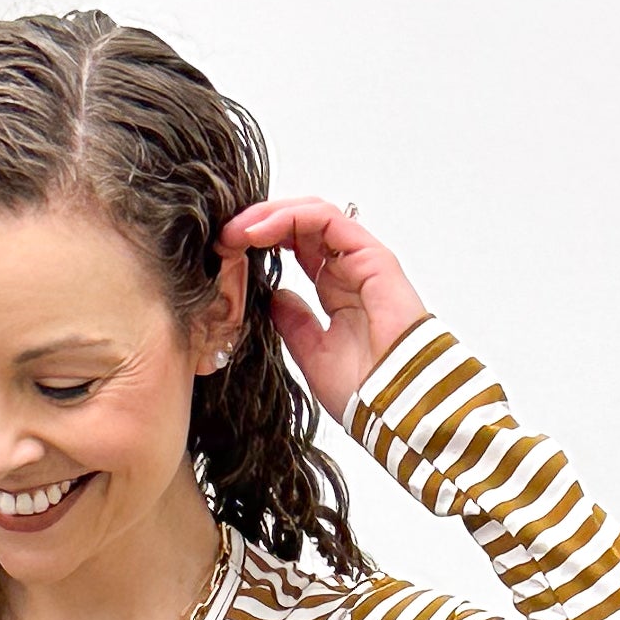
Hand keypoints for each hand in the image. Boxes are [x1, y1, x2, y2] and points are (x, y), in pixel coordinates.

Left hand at [221, 199, 427, 416]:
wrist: (394, 405)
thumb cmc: (363, 390)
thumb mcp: (310, 354)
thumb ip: (293, 322)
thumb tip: (273, 297)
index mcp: (336, 291)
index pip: (296, 247)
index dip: (261, 242)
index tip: (226, 252)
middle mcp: (348, 269)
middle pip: (301, 224)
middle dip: (259, 223)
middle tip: (225, 235)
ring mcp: (360, 259)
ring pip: (311, 214)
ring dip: (270, 216)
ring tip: (237, 230)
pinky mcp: (371, 254)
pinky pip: (326, 219)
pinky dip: (290, 218)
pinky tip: (260, 232)